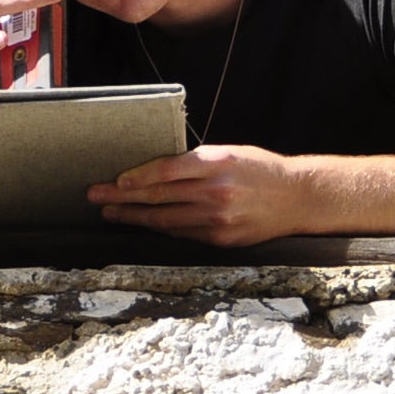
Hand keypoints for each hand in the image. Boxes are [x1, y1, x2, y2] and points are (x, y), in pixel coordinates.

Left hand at [89, 144, 310, 247]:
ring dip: (135, 216)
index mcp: (217, 163)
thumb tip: (155, 171)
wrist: (297, 198)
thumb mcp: (229, 154)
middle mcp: (215, 191)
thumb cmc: (260, 170)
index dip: (137, 177)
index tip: (115, 180)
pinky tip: (145, 223)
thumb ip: (195, 163)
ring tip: (111, 212)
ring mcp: (218, 219)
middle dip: (123, 197)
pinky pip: (183, 234)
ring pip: (166, 220)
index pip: (166, 170)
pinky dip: (161, 228)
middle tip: (97, 196)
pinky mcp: (221, 239)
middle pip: (159, 196)